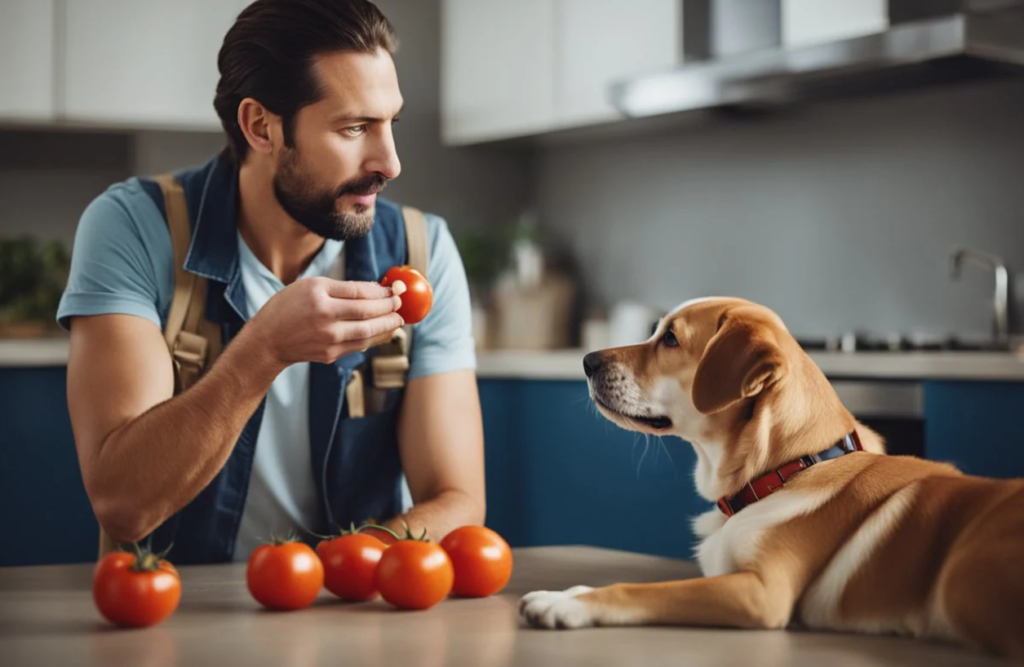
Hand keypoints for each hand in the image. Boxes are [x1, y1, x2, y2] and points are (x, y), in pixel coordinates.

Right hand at [247, 277, 404, 368]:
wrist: (268, 340)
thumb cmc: (288, 307)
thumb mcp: (310, 286)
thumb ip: (342, 287)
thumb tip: (376, 289)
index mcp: (319, 297)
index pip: (360, 293)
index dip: (382, 291)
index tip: (395, 289)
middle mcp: (324, 318)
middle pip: (367, 313)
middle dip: (389, 308)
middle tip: (401, 304)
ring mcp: (328, 339)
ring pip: (368, 332)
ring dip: (387, 325)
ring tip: (398, 319)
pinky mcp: (331, 354)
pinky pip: (359, 345)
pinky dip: (374, 337)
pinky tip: (382, 331)